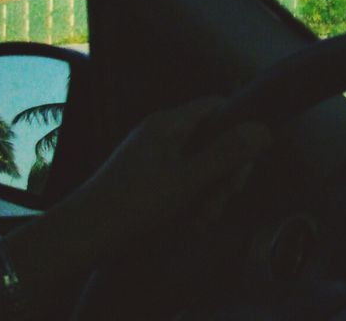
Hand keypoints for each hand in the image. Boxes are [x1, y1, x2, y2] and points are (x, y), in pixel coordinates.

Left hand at [68, 97, 270, 240]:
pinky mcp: (147, 182)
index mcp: (170, 123)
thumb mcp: (188, 180)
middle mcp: (162, 135)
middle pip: (212, 141)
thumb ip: (227, 154)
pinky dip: (191, 203)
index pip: (217, 106)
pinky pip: (182, 184)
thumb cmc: (134, 203)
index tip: (248, 158)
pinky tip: (189, 224)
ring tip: (201, 219)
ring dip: (209, 194)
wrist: (81, 238)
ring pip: (199, 168)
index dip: (240, 126)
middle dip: (224, 172)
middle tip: (224, 199)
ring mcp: (153, 159)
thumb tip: (264, 128)